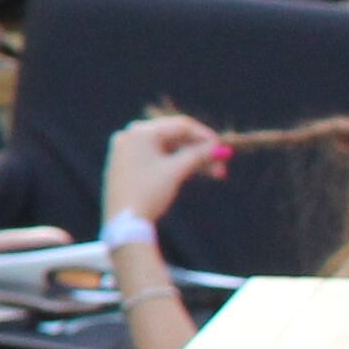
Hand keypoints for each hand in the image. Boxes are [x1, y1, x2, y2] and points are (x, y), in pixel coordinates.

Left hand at [104, 112, 227, 229]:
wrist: (123, 222)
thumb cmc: (149, 192)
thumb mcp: (176, 171)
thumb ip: (199, 155)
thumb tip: (220, 147)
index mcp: (140, 131)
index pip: (180, 125)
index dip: (206, 136)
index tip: (225, 148)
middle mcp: (130, 136)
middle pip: (174, 138)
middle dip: (201, 152)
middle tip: (223, 166)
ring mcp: (125, 151)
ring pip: (167, 150)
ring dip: (192, 160)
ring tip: (216, 174)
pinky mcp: (125, 167)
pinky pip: (156, 159)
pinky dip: (175, 165)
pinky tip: (195, 173)